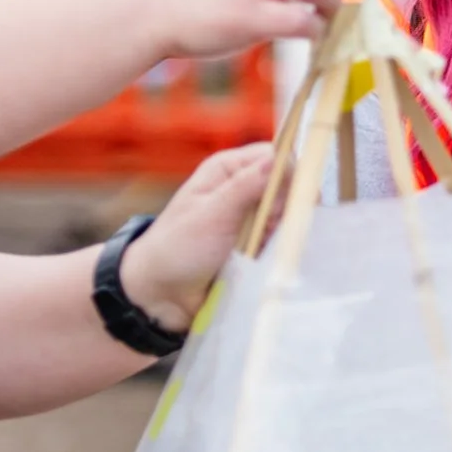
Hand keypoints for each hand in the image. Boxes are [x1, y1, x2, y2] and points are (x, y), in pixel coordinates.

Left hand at [118, 143, 273, 329]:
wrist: (161, 295)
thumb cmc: (178, 248)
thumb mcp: (212, 214)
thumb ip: (247, 186)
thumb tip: (281, 158)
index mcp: (228, 169)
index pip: (275, 156)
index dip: (289, 174)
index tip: (288, 200)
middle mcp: (242, 187)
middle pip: (286, 187)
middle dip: (284, 209)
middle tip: (263, 230)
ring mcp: (250, 217)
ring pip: (287, 216)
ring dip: (280, 233)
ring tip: (257, 250)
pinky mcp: (255, 244)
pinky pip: (281, 240)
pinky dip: (278, 249)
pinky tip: (264, 261)